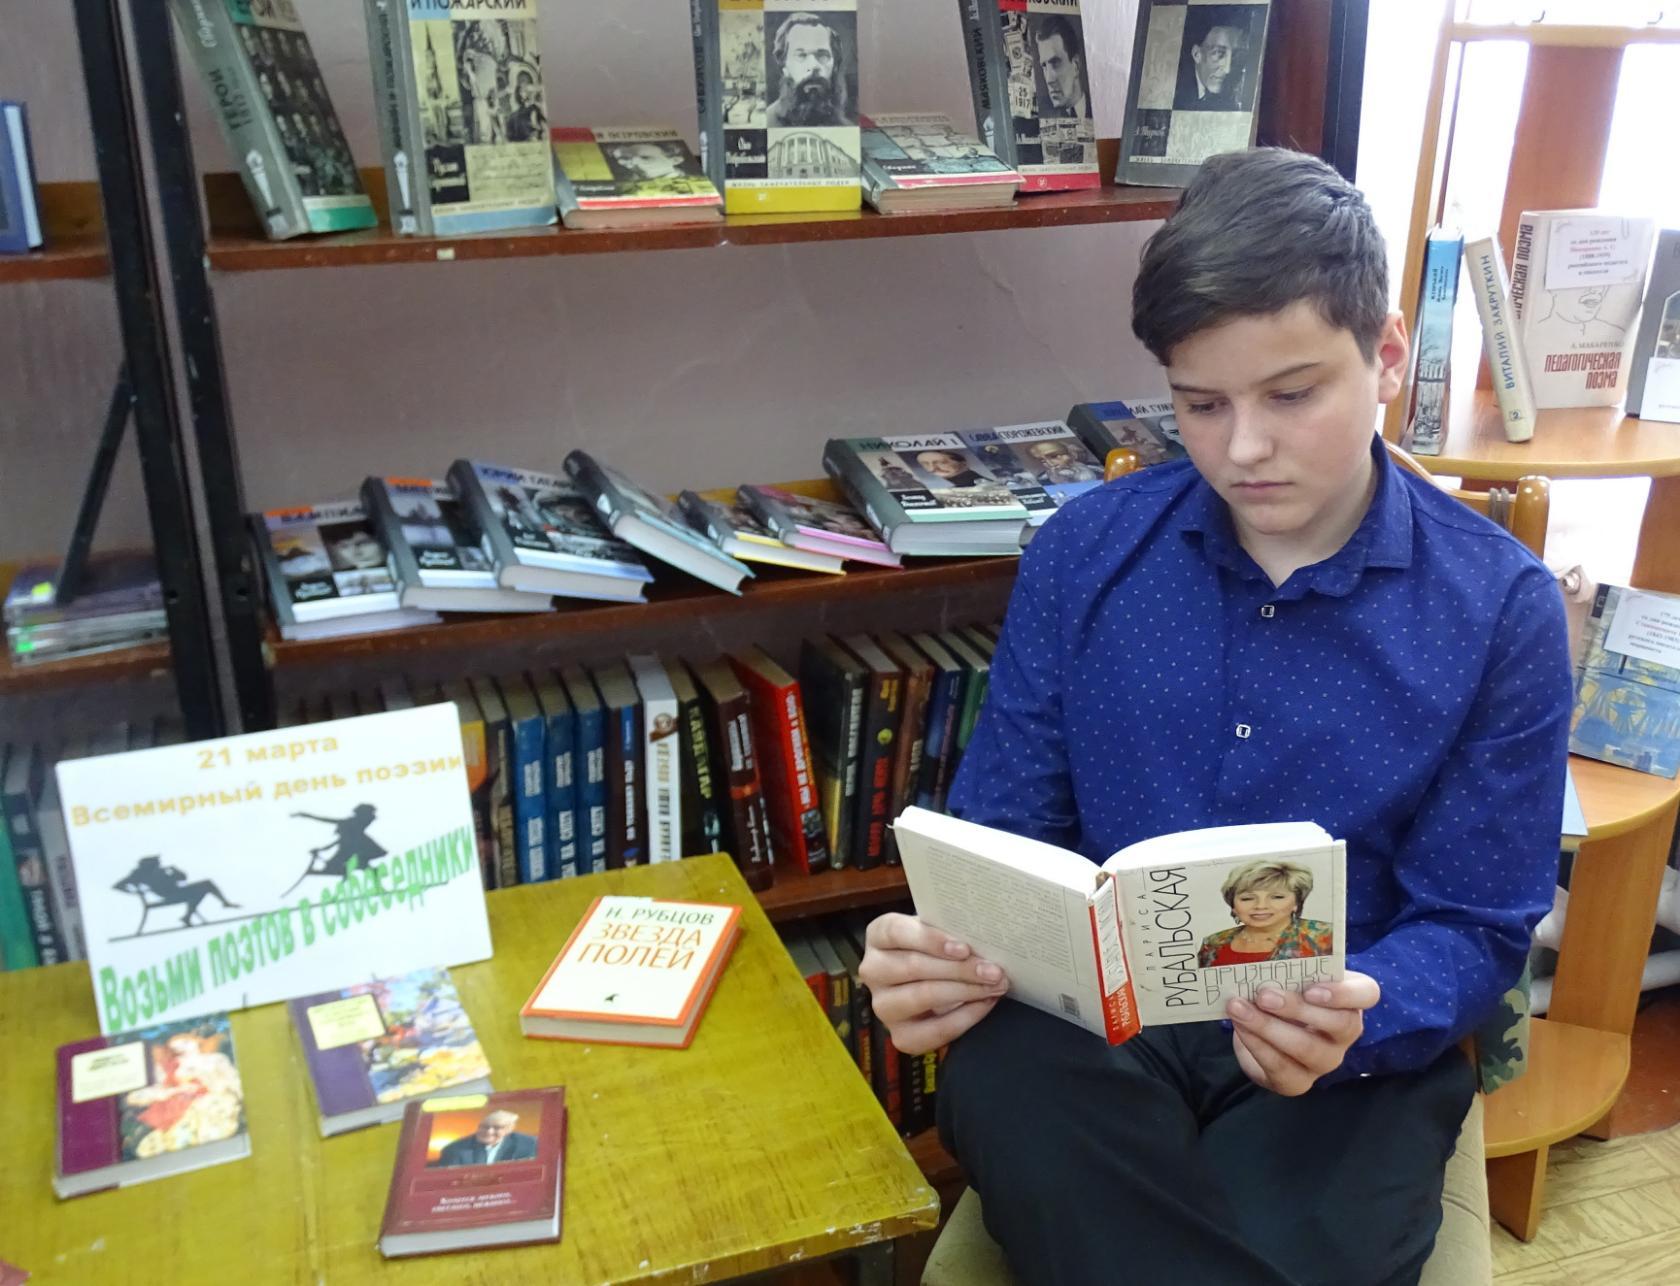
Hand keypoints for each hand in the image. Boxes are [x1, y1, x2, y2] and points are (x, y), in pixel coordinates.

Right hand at [859, 913, 1009, 1054]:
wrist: (934, 983)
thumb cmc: (938, 950)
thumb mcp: (938, 933)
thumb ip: (951, 931)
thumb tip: (982, 935)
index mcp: (878, 935)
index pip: (897, 932)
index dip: (931, 940)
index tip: (964, 948)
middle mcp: (873, 970)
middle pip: (914, 967)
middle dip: (959, 969)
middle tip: (994, 971)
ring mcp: (883, 1005)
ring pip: (923, 996)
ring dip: (965, 991)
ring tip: (994, 986)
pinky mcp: (900, 1036)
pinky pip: (935, 1030)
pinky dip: (965, 1017)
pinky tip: (985, 1004)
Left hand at [1226, 971, 1380, 1096]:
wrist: (1266, 1031)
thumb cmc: (1285, 991)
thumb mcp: (1291, 976)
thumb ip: (1287, 967)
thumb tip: (1259, 954)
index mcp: (1351, 999)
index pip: (1366, 994)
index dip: (1343, 993)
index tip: (1311, 989)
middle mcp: (1345, 1033)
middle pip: (1338, 1024)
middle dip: (1296, 1008)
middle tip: (1263, 995)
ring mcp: (1325, 1060)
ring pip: (1306, 1048)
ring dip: (1268, 1027)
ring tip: (1239, 1008)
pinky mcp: (1298, 1082)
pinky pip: (1281, 1067)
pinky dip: (1256, 1045)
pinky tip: (1240, 1027)